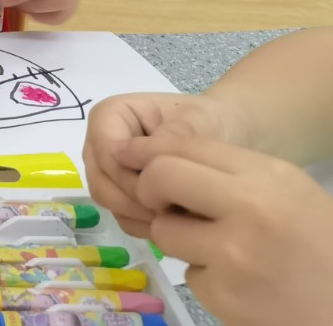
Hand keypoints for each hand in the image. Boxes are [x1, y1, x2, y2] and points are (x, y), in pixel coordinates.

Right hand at [84, 92, 243, 235]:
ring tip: (182, 217)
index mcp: (110, 115)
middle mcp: (102, 144)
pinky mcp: (123, 194)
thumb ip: (171, 140)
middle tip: (176, 213)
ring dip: (143, 216)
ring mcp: (110, 171)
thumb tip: (148, 165)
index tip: (172, 194)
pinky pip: (123, 218)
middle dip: (137, 202)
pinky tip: (178, 223)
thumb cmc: (210, 121)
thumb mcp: (197, 123)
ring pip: (110, 203)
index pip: (106, 154)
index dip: (132, 178)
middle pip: (101, 182)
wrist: (229, 134)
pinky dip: (147, 226)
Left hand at [133, 134, 332, 325]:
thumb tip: (160, 157)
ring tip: (220, 249)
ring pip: (164, 230)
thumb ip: (234, 172)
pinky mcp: (222, 295)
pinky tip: (240, 283)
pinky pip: (189, 272)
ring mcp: (232, 255)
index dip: (148, 149)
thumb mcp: (289, 190)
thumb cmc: (321, 245)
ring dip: (179, 238)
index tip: (126, 152)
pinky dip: (206, 276)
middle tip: (159, 201)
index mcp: (268, 177)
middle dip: (148, 188)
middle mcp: (249, 210)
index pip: (186, 146)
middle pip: (160, 177)